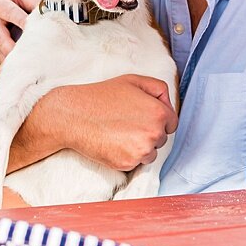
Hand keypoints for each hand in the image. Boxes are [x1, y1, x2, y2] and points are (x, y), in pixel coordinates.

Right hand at [0, 0, 39, 66]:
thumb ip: (35, 1)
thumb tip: (49, 12)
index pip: (12, 14)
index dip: (24, 24)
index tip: (38, 33)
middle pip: (1, 39)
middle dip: (17, 49)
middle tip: (34, 57)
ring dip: (13, 60)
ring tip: (30, 64)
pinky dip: (6, 64)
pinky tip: (20, 65)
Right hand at [30, 75, 177, 171]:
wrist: (74, 116)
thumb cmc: (103, 97)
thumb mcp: (134, 81)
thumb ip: (159, 89)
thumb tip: (168, 104)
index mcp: (159, 113)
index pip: (171, 123)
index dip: (157, 119)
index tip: (143, 118)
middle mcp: (154, 133)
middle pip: (161, 139)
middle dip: (148, 133)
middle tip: (127, 123)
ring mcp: (141, 151)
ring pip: (150, 153)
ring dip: (139, 147)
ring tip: (120, 133)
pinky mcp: (128, 164)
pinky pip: (135, 163)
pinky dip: (127, 155)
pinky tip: (113, 142)